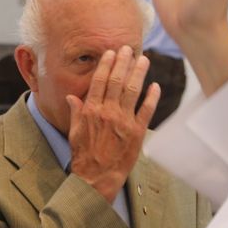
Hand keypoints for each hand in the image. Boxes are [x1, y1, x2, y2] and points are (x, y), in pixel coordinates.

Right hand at [66, 46, 157, 201]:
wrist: (96, 179)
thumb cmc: (83, 157)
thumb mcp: (74, 133)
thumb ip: (76, 113)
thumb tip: (72, 97)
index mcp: (91, 111)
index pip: (99, 81)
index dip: (106, 65)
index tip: (111, 53)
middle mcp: (107, 113)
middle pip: (117, 81)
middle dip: (123, 62)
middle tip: (128, 49)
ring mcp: (123, 122)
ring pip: (133, 91)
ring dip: (139, 73)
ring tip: (143, 59)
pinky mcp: (137, 133)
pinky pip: (146, 110)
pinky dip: (152, 97)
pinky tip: (155, 86)